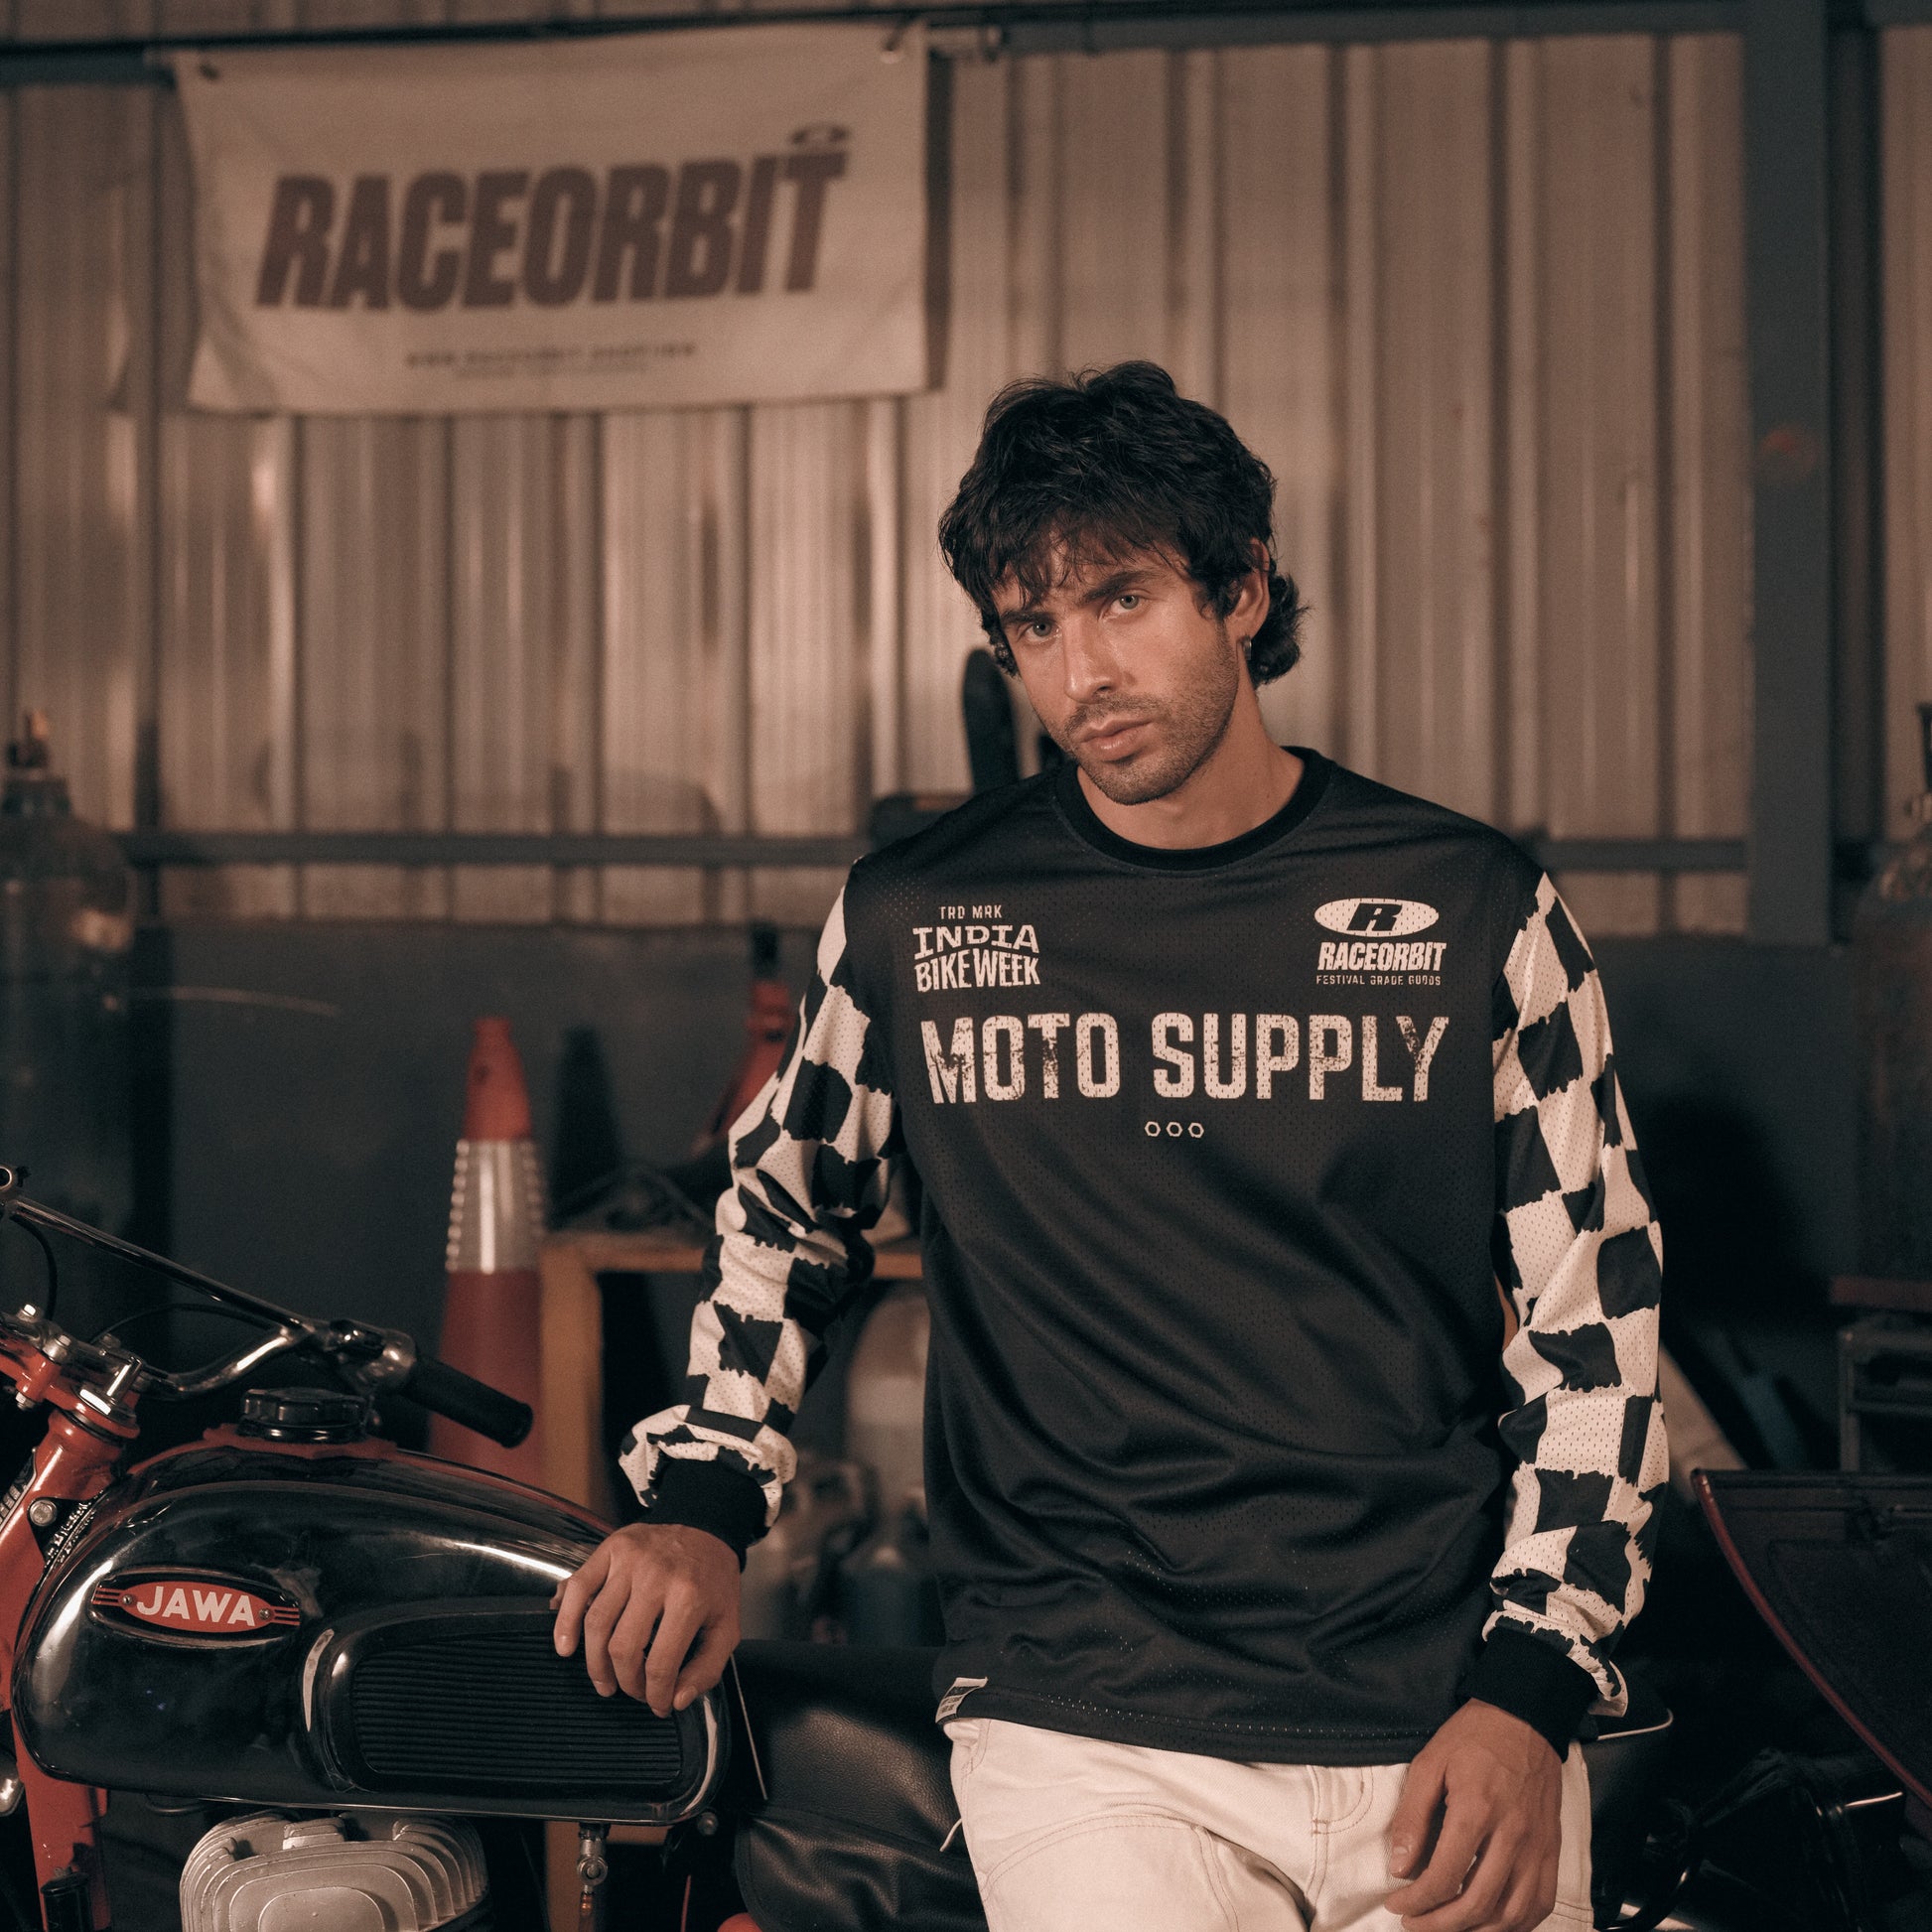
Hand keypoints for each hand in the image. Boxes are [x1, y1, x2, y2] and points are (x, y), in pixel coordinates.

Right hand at [551, 1522, 740, 1715]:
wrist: (706, 1529)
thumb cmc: (713, 1580)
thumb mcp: (728, 1626)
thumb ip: (707, 1669)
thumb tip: (675, 1700)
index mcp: (689, 1598)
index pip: (661, 1664)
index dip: (656, 1695)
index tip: (657, 1704)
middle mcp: (656, 1577)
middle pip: (623, 1648)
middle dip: (626, 1682)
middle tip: (632, 1691)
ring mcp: (630, 1561)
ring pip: (597, 1624)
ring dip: (595, 1664)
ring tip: (604, 1681)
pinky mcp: (610, 1549)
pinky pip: (578, 1589)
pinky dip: (565, 1621)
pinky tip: (566, 1646)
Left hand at [1383, 1699, 1563, 1931]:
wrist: (1525, 1719)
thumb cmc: (1474, 1738)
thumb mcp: (1429, 1764)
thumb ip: (1412, 1816)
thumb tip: (1399, 1867)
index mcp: (1477, 1810)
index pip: (1444, 1877)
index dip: (1416, 1901)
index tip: (1397, 1904)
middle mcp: (1512, 1835)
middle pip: (1478, 1905)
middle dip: (1440, 1925)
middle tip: (1415, 1923)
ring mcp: (1537, 1847)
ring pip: (1511, 1915)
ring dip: (1477, 1931)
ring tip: (1448, 1927)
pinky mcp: (1552, 1851)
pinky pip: (1540, 1905)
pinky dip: (1515, 1925)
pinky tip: (1490, 1924)